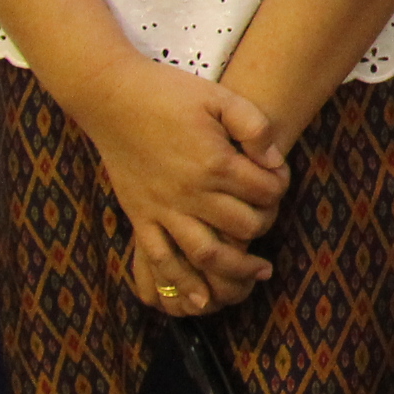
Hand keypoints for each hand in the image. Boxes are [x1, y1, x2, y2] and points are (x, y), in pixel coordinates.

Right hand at [59, 57, 289, 314]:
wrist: (111, 97)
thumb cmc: (169, 93)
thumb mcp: (219, 96)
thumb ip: (254, 124)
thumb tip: (274, 160)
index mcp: (214, 162)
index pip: (266, 190)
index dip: (281, 186)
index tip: (278, 178)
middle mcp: (189, 192)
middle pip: (244, 226)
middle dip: (265, 224)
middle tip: (269, 217)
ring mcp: (162, 209)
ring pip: (206, 254)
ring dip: (237, 269)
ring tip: (259, 273)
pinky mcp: (139, 217)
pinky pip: (160, 260)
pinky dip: (183, 284)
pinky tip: (203, 300)